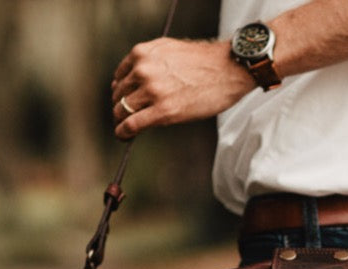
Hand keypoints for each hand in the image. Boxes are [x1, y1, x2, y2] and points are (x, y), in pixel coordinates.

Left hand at [111, 37, 254, 139]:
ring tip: (123, 130)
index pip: (121, 76)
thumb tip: (142, 79)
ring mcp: (152, 91)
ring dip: (120, 121)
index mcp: (142, 54)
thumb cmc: (205, 62)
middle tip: (123, 119)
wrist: (228, 69)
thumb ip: (152, 62)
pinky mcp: (163, 111)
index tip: (123, 102)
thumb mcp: (170, 51)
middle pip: (120, 94)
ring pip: (122, 110)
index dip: (120, 92)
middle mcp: (143, 70)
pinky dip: (124, 132)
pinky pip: (133, 124)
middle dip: (119, 107)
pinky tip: (124, 137)